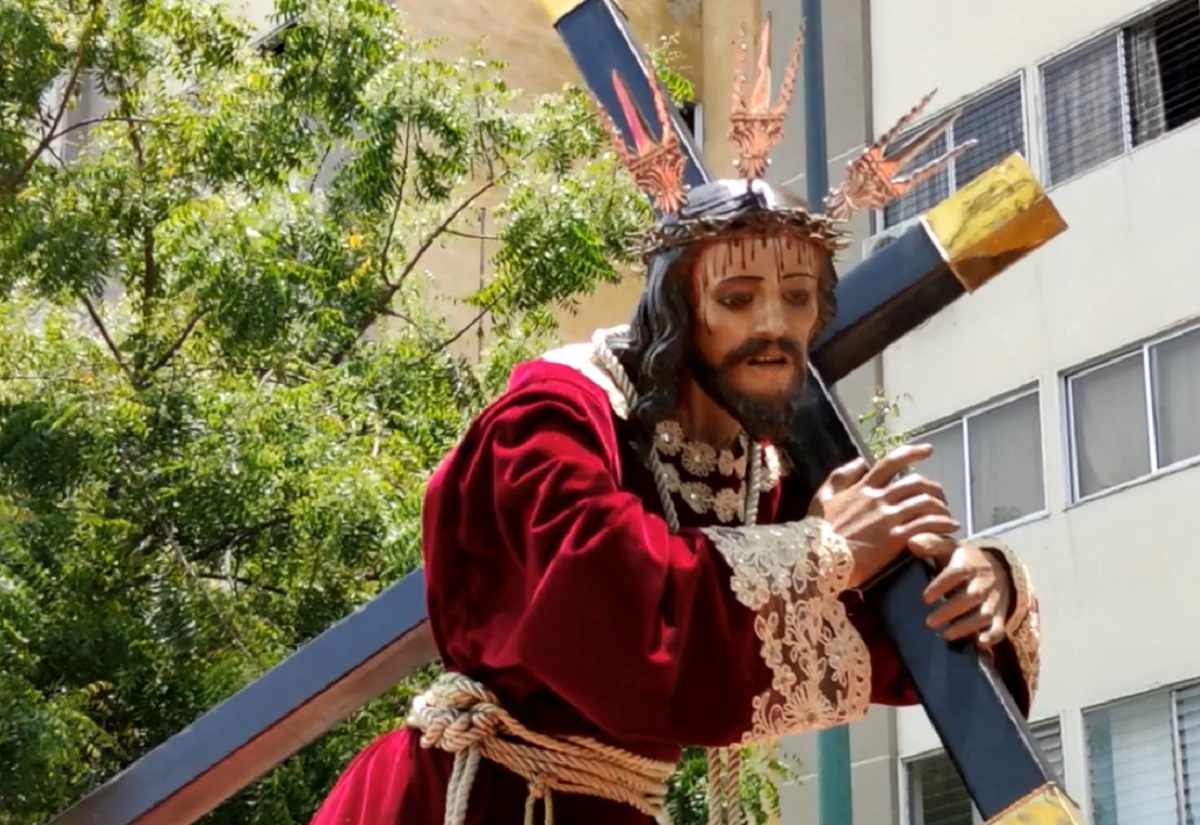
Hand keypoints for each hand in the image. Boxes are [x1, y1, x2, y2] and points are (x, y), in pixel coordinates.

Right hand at [809, 444, 960, 587]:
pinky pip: (928, 525)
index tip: (929, 451)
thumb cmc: (816, 531)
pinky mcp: (896, 538)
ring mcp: (889, 517)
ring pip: (926, 503)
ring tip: (948, 517)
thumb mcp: (821, 497)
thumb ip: (840, 477)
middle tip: (941, 498)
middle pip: (917, 483)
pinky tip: (950, 530)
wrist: (817, 558)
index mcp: (863, 487)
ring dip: (942, 508)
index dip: (913, 452)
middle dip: (935, 488)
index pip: (891, 462)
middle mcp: (880, 498)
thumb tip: (861, 462)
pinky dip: (943, 525)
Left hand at [910, 534, 1013, 648]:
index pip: (957, 573)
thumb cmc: (965, 560)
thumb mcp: (950, 548)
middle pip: (970, 597)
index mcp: (969, 564)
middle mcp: (982, 583)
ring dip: (966, 626)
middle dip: (950, 610)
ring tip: (945, 634)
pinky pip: (999, 627)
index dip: (941, 585)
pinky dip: (991, 637)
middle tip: (929, 621)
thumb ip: (931, 544)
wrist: (999, 569)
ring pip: (983, 615)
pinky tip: (979, 644)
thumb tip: (911, 541)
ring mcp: (992, 601)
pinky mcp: (999, 616)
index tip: (925, 598)